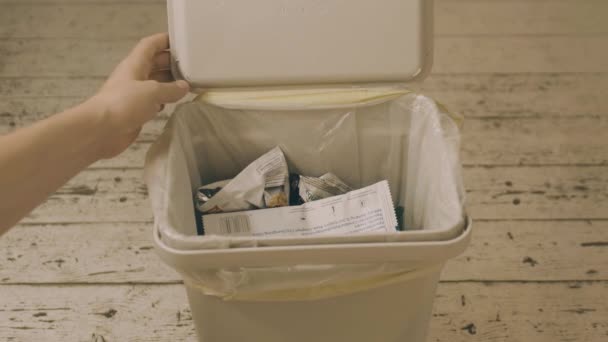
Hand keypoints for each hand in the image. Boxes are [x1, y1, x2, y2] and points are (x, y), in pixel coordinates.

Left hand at [89, 33, 189, 158]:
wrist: (101, 130)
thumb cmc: (124, 103)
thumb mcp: (152, 92)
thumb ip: (171, 89)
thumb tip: (184, 87)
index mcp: (135, 65)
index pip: (150, 45)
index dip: (164, 40)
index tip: (182, 41)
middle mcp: (134, 76)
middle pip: (154, 63)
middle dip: (172, 62)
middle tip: (193, 65)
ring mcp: (134, 94)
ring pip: (155, 83)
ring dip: (170, 82)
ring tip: (190, 84)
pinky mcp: (136, 111)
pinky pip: (153, 101)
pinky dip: (165, 100)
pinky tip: (177, 103)